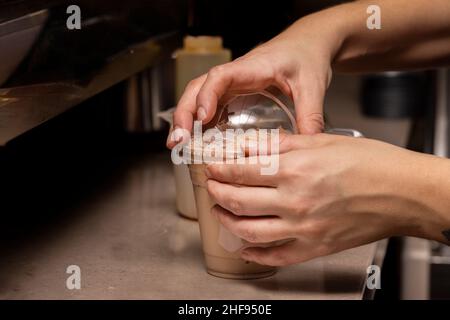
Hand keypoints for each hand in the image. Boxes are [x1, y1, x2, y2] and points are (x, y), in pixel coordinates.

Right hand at [167, 19, 338, 147]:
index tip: (202, 117)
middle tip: (178, 140)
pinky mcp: (234, 93)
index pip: (220, 77)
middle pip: (198, 88)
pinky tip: (196, 141)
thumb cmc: (306, 55)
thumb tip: (306, 145)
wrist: (307, 43)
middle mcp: (236, 75)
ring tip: (178, 145)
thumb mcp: (312, 86)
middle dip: (184, 113)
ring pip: (199, 97)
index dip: (207, 96)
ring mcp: (232, 84)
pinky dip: (199, 123)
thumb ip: (310, 115)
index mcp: (252, 68)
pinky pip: (211, 106)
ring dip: (186, 119)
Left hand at [205, 134, 449, 265]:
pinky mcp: (313, 247)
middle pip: (238, 200)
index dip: (220, 170)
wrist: (403, 192)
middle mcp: (294, 201)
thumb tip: (252, 146)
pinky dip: (254, 254)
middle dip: (217, 192)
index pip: (241, 171)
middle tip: (211, 186)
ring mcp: (302, 228)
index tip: (212, 168)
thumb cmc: (371, 163)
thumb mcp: (323, 141)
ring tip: (220, 212)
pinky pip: (275, 256)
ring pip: (249, 230)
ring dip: (227, 221)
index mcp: (294, 170)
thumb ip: (282, 144)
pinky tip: (244, 247)